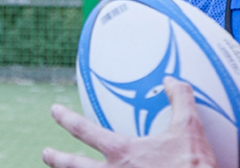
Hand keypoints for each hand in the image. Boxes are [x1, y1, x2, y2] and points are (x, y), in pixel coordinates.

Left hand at [42, 78, 217, 167]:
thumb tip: (172, 80)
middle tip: (46, 153)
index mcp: (122, 152)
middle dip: (57, 159)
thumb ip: (180, 101)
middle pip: (75, 166)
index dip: (66, 119)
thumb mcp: (189, 129)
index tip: (54, 110)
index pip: (84, 131)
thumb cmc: (193, 166)